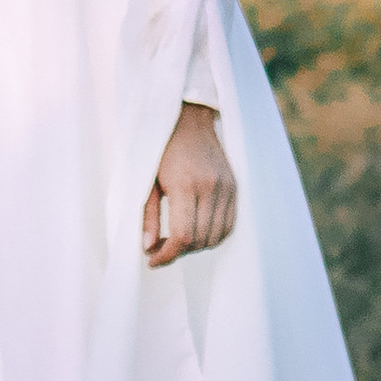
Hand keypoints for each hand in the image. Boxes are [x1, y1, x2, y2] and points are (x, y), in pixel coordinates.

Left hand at [144, 102, 236, 265]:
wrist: (188, 120)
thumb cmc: (161, 149)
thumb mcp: (146, 180)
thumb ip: (147, 216)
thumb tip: (149, 248)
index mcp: (186, 184)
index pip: (183, 236)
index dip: (167, 256)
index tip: (152, 261)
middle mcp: (211, 187)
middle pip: (200, 240)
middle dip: (179, 252)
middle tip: (160, 248)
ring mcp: (226, 188)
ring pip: (217, 236)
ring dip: (197, 246)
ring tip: (177, 239)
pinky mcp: (234, 187)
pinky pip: (229, 224)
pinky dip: (213, 235)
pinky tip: (196, 231)